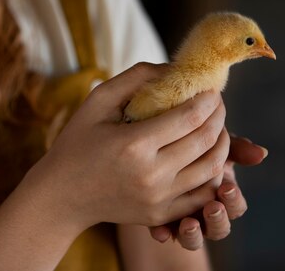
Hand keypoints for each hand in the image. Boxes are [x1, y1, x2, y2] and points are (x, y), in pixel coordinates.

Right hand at [22, 63, 229, 232]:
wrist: (62, 195)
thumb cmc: (78, 141)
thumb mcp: (98, 99)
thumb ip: (137, 77)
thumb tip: (176, 68)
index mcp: (134, 144)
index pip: (191, 116)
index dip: (209, 98)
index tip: (210, 88)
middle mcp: (151, 175)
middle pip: (206, 140)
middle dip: (220, 115)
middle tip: (216, 102)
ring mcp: (158, 200)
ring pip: (212, 168)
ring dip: (223, 143)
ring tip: (216, 126)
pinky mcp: (161, 216)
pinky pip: (203, 195)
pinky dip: (213, 174)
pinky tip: (208, 156)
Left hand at [148, 134, 267, 249]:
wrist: (158, 147)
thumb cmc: (193, 142)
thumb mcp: (212, 142)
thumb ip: (236, 147)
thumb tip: (262, 153)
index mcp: (223, 196)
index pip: (236, 206)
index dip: (234, 200)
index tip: (228, 188)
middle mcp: (206, 213)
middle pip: (219, 228)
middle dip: (217, 220)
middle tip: (213, 208)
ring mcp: (184, 221)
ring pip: (194, 240)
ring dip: (193, 235)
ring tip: (189, 224)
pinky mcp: (160, 223)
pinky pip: (164, 234)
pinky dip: (163, 234)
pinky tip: (160, 231)